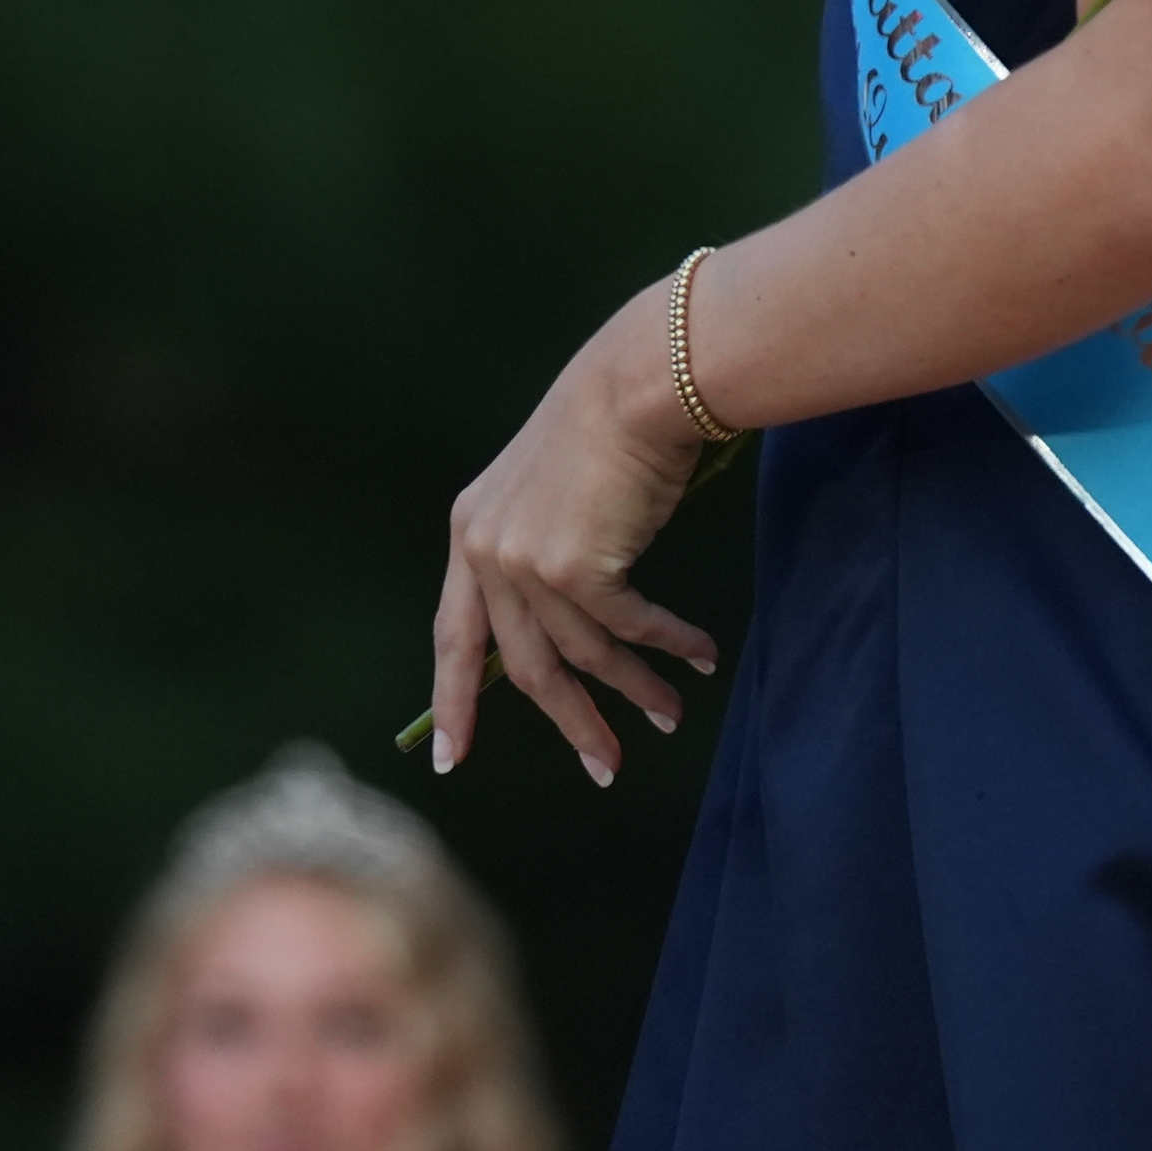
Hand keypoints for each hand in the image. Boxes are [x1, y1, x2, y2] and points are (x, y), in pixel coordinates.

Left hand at [426, 283, 723, 784]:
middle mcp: (486, 552)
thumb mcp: (549, 489)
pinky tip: (699, 659)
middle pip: (523, 667)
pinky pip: (628, 629)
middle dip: (569, 721)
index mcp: (470, 530)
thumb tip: (563, 632)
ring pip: (583, 657)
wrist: (639, 381)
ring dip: (634, 692)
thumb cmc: (608, 424)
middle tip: (603, 768)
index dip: (454, 700)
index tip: (452, 758)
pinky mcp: (577, 569)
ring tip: (669, 718)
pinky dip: (668, 648)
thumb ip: (539, 550)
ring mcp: (527, 563)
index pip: (454, 635)